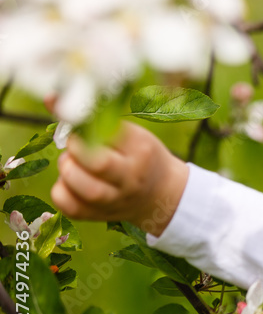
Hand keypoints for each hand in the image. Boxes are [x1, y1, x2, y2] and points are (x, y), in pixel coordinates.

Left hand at [45, 95, 188, 236]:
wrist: (159, 194)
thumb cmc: (142, 157)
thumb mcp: (131, 134)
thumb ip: (94, 119)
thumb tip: (52, 98)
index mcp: (141, 150)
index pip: (108, 134)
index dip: (83, 127)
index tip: (78, 124)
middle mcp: (130, 178)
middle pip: (97, 164)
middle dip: (75, 149)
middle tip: (74, 145)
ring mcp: (115, 201)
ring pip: (81, 188)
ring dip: (67, 170)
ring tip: (71, 163)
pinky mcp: (98, 216)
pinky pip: (70, 206)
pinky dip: (61, 191)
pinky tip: (70, 182)